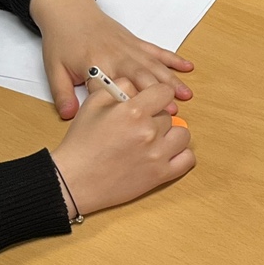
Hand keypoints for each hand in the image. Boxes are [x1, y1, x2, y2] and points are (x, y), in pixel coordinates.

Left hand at [31, 0, 194, 119]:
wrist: (67, 10)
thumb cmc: (61, 40)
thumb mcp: (53, 69)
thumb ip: (62, 94)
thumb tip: (69, 116)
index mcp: (95, 65)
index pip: (111, 91)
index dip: (124, 108)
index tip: (137, 123)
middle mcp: (116, 57)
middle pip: (140, 77)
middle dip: (157, 95)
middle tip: (172, 111)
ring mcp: (129, 49)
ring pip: (154, 66)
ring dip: (171, 80)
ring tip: (186, 95)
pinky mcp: (136, 42)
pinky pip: (157, 51)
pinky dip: (173, 59)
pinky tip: (188, 67)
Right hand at [52, 79, 194, 216]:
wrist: (75, 180)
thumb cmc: (81, 142)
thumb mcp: (93, 104)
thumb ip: (118, 87)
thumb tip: (137, 84)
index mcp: (133, 111)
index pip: (165, 92)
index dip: (157, 95)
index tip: (150, 102)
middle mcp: (149, 131)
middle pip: (168, 115)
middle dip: (155, 118)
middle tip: (137, 127)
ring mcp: (157, 155)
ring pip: (182, 135)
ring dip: (171, 135)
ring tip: (154, 140)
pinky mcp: (161, 175)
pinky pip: (188, 159)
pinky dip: (181, 155)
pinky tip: (167, 153)